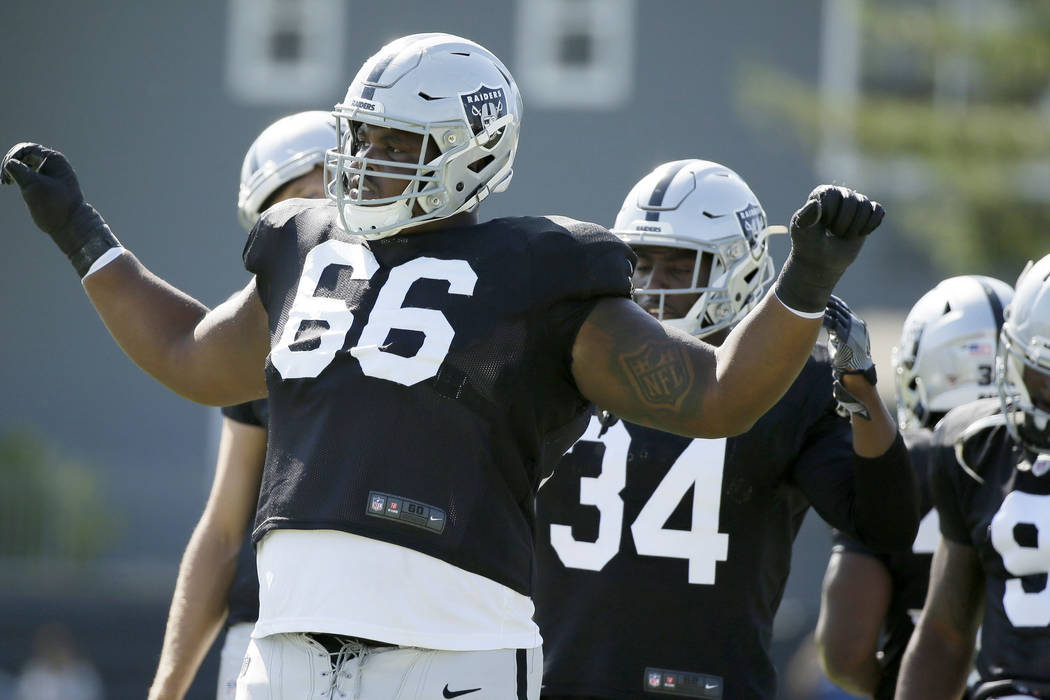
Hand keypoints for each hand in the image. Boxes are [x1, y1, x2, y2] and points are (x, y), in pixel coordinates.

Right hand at [3, 142, 117, 276]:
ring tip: (7, 182)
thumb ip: (20, 171)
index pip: (26, 149)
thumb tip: (10, 162)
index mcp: (54, 160)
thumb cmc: (55, 206)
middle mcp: (53, 163)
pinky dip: (19, 176)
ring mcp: (50, 173)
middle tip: (5, 181)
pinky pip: (29, 173)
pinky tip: (12, 183)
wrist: (71, 225)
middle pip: (24, 154)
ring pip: (25, 164)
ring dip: (14, 170)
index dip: (11, 158)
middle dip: (11, 163)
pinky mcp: (46, 183)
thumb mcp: (34, 187)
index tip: (6, 175)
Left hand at [775, 186, 883, 314]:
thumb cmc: (808, 244)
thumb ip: (806, 218)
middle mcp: (840, 193)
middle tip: (833, 233)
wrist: (821, 260)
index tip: (822, 226)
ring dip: (855, 227)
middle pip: (852, 201)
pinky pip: (878, 212)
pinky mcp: (868, 213)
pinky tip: (859, 233)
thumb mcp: (803, 232)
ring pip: (866, 206)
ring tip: (844, 234)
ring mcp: (856, 203)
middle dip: (843, 223)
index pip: (833, 195)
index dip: (829, 215)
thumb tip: (816, 204)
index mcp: (822, 193)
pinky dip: (870, 225)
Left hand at [823, 295, 876, 418]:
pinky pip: (833, 323)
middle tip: (811, 297)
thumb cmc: (847, 359)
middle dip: (826, 302)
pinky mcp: (846, 336)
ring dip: (822, 309)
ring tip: (809, 306)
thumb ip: (837, 332)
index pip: (843, 308)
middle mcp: (856, 324)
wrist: (855, 372)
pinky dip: (822, 319)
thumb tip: (826, 325)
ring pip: (836, 314)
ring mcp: (852, 330)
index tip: (819, 297)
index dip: (832, 302)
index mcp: (857, 324)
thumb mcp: (843, 342)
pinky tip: (813, 318)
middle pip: (839, 308)